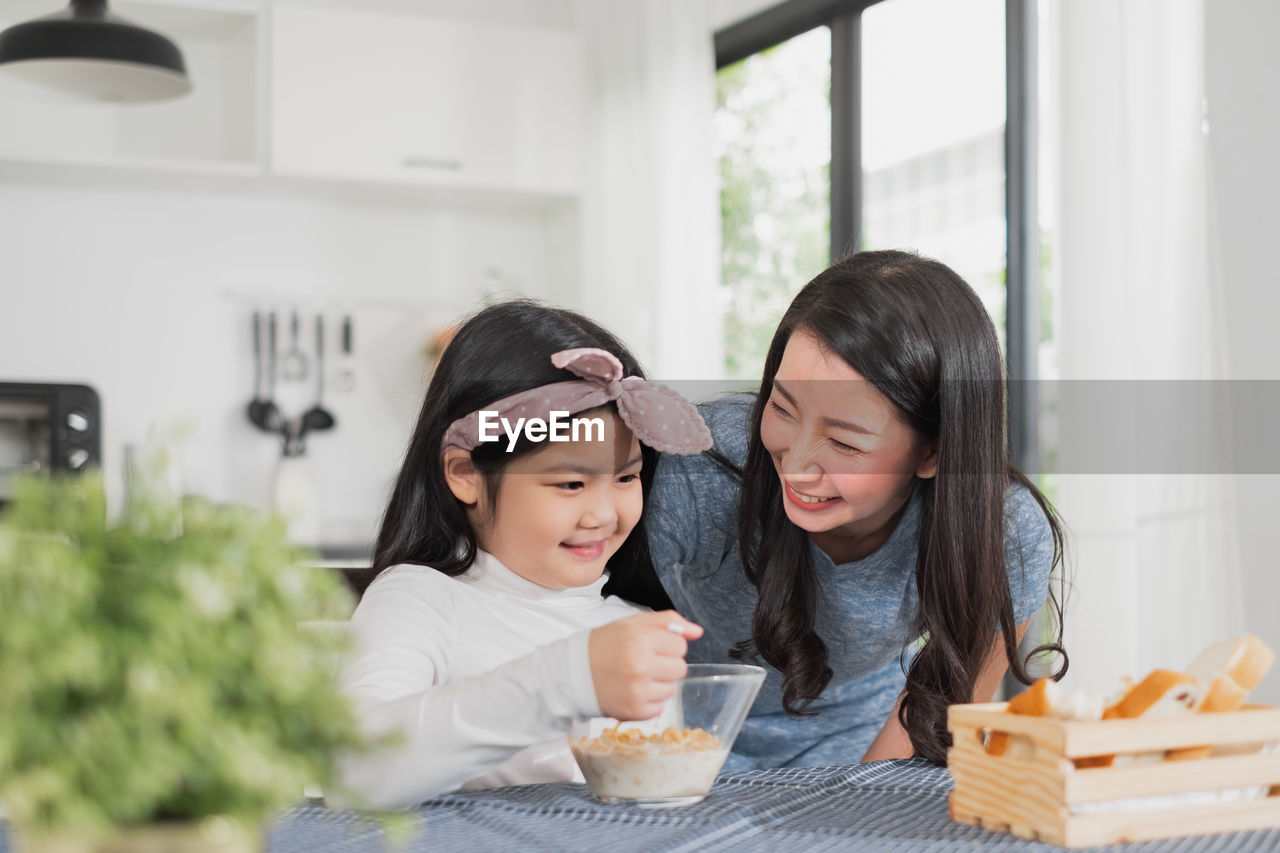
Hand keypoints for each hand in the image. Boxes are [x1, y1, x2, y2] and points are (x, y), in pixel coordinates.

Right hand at [588, 610, 703, 720]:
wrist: (572, 673)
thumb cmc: (604, 645)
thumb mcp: (632, 623)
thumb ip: (668, 621)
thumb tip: (698, 632)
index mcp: (641, 638)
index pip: (680, 646)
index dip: (667, 645)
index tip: (650, 647)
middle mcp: (641, 665)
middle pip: (681, 668)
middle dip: (666, 665)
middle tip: (644, 662)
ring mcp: (638, 691)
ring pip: (672, 689)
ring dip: (659, 684)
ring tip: (636, 677)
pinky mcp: (634, 711)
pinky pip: (660, 708)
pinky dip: (649, 701)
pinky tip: (632, 691)